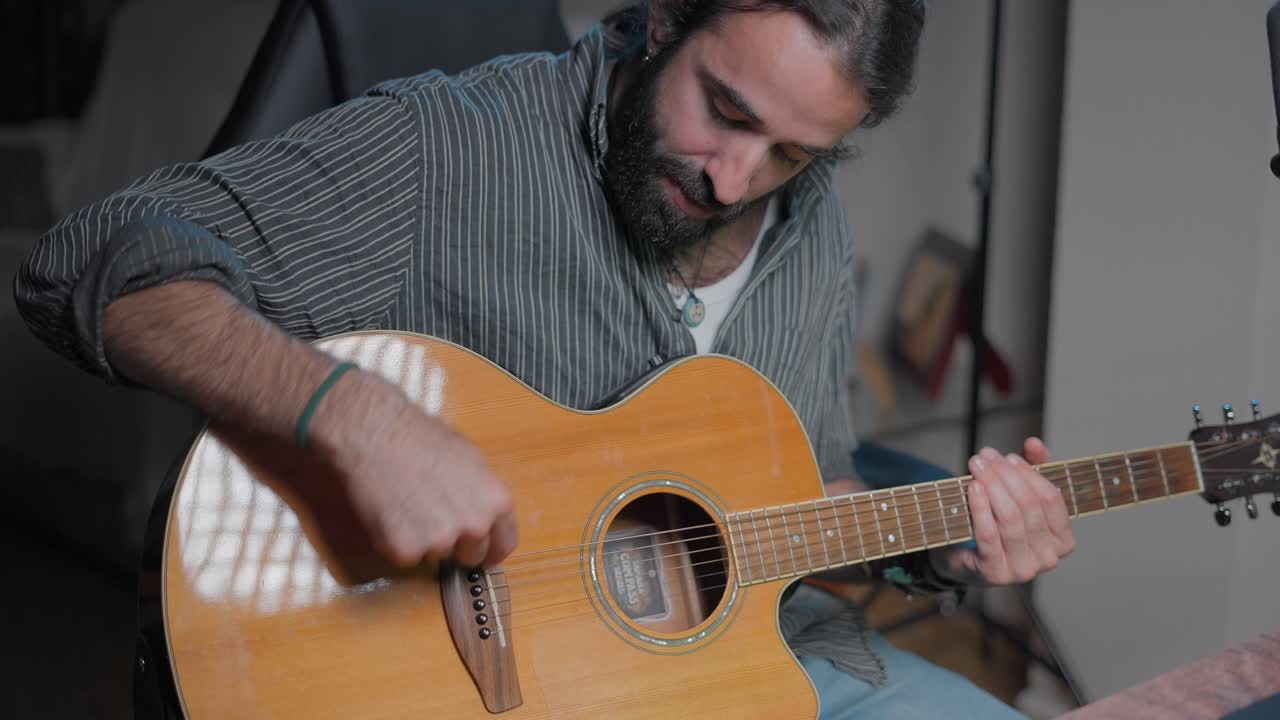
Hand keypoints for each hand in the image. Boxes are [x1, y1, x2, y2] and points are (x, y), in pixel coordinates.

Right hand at [311, 367, 517, 569]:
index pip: (503, 544)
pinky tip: (392, 511)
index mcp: (495, 502)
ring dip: (424, 539)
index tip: (481, 552)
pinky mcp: (405, 550)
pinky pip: (406, 556)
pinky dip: (398, 541)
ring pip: (435, 554)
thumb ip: (482, 496)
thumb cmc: (421, 439)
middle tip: (434, 518)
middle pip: (471, 556)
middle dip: (456, 546)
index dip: (490, 549)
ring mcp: (439, 540)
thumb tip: (485, 518)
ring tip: (408, 502)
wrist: (376, 436)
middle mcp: (473, 525)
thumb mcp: (471, 460)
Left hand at [929, 437, 1073, 585]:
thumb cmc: (998, 525)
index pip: (1051, 500)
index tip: (1009, 457)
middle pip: (1028, 506)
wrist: (966, 561)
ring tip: (976, 466)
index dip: (1030, 474)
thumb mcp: (1020, 495)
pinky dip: (980, 507)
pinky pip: (988, 535)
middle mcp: (1048, 558)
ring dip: (992, 485)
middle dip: (1005, 475)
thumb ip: (1033, 468)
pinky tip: (973, 487)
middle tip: (985, 456)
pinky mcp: (995, 573)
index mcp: (1063, 540)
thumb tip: (1034, 443)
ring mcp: (1023, 569)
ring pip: (1010, 519)